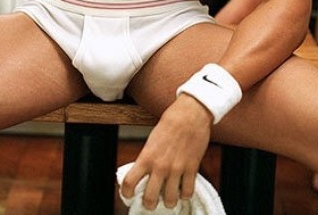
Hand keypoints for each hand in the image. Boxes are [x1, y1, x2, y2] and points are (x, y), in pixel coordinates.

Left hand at [120, 94, 211, 209]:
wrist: (190, 113)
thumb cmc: (171, 121)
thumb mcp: (152, 139)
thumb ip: (148, 157)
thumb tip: (145, 172)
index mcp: (147, 156)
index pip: (129, 182)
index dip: (126, 193)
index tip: (129, 195)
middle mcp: (160, 166)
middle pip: (150, 199)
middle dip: (150, 204)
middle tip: (152, 201)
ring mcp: (177, 168)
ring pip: (170, 200)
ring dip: (169, 201)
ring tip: (170, 197)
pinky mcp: (192, 168)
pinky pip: (188, 192)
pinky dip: (185, 194)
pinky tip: (184, 188)